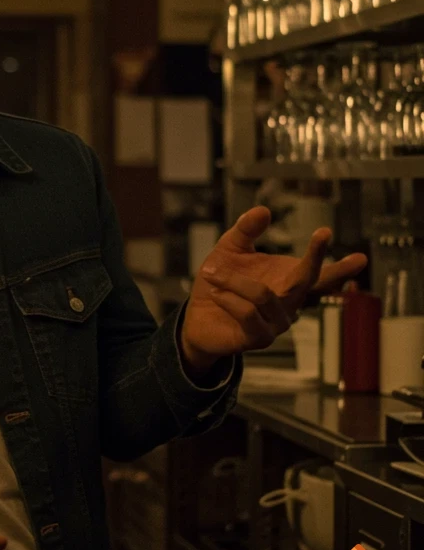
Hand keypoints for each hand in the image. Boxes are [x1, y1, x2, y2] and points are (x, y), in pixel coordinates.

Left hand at [181, 206, 366, 371]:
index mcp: (288, 280)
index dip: (339, 265)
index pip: (320, 273)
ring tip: (211, 272)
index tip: (353, 251)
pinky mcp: (259, 338)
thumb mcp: (230, 249)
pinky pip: (248, 314)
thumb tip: (264, 210)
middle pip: (309, 282)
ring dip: (233, 280)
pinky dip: (229, 298)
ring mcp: (277, 323)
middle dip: (317, 260)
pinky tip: (215, 293)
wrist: (195, 316)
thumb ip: (246, 230)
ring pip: (264, 295)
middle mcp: (289, 302)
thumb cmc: (218, 283)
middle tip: (324, 233)